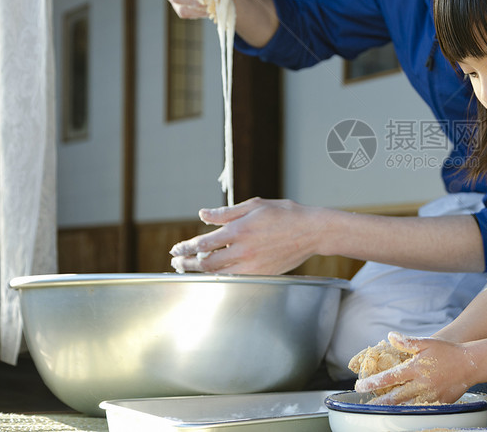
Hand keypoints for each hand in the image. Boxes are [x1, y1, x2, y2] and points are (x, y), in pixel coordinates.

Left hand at [169, 197, 325, 274]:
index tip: (175, 250)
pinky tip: (213, 275)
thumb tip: (202, 215)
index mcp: (240, 229)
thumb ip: (226, 212)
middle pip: (206, 263)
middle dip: (187, 263)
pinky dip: (220, 278)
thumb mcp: (254, 205)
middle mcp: (244, 249)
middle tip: (176, 263)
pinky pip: (235, 280)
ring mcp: (254, 265)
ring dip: (200, 273)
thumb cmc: (284, 214)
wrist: (311, 231)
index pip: (203, 243)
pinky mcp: (262, 274)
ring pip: (218, 274)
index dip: (185, 248)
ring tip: (190, 269)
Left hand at [354, 332, 475, 404]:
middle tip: (367, 404)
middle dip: (379, 401)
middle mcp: (422, 384)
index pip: (390, 377)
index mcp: (416, 368)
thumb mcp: (427, 343)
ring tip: (381, 409)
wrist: (470, 364)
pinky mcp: (439, 403)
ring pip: (407, 406)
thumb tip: (390, 336)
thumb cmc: (447, 352)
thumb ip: (407, 342)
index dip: (373, 382)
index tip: (360, 385)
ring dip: (393, 408)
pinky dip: (411, 411)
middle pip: (396, 397)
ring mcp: (431, 395)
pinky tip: (403, 412)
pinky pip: (422, 410)